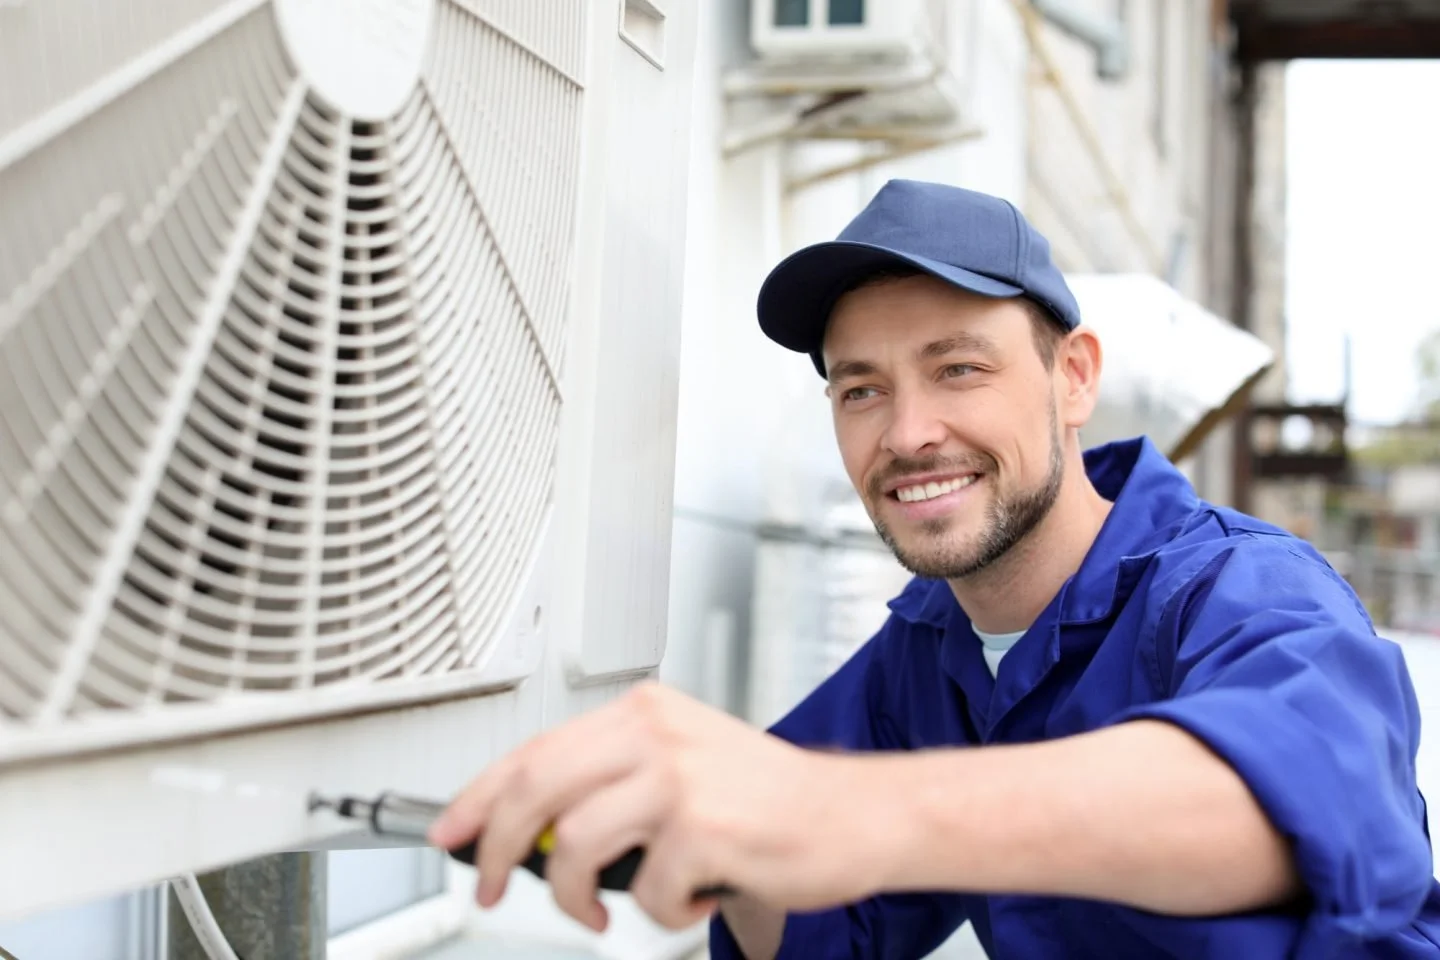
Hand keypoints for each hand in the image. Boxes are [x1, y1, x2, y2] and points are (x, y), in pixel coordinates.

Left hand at [427, 682, 882, 931]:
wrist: (855, 814)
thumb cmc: (767, 799)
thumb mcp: (680, 767)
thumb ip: (607, 787)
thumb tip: (529, 835)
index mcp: (644, 713)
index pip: (534, 749)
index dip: (480, 796)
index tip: (452, 831)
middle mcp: (656, 734)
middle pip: (537, 790)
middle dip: (501, 850)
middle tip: (494, 886)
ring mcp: (679, 779)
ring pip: (579, 849)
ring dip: (581, 896)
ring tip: (611, 905)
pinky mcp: (704, 829)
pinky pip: (646, 892)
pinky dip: (666, 912)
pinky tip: (698, 893)